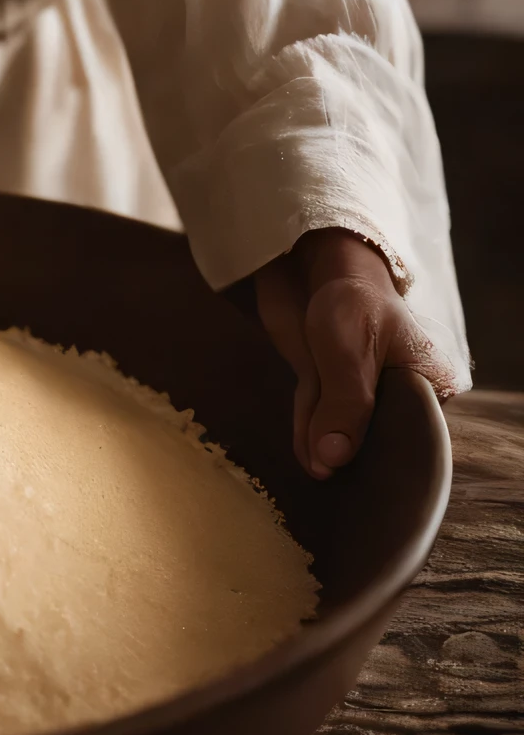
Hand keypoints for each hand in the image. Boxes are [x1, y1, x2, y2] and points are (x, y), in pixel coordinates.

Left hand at [254, 228, 458, 479]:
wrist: (314, 260)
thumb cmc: (350, 295)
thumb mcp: (351, 349)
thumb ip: (344, 402)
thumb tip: (334, 458)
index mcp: (427, 381)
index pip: (414, 432)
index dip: (391, 454)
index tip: (370, 475)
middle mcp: (396, 390)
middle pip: (376, 436)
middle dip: (355, 457)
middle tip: (334, 475)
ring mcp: (357, 387)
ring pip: (342, 430)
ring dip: (326, 450)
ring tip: (318, 471)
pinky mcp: (324, 381)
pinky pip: (319, 416)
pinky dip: (310, 435)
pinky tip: (307, 456)